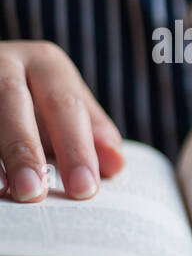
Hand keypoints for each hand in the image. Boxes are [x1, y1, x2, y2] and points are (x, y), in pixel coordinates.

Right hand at [0, 41, 124, 201]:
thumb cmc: (35, 101)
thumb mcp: (65, 109)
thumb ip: (93, 134)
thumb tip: (116, 165)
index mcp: (46, 64)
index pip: (65, 105)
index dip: (75, 148)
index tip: (83, 188)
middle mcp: (5, 62)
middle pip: (12, 102)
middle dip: (24, 150)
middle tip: (35, 193)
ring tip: (5, 190)